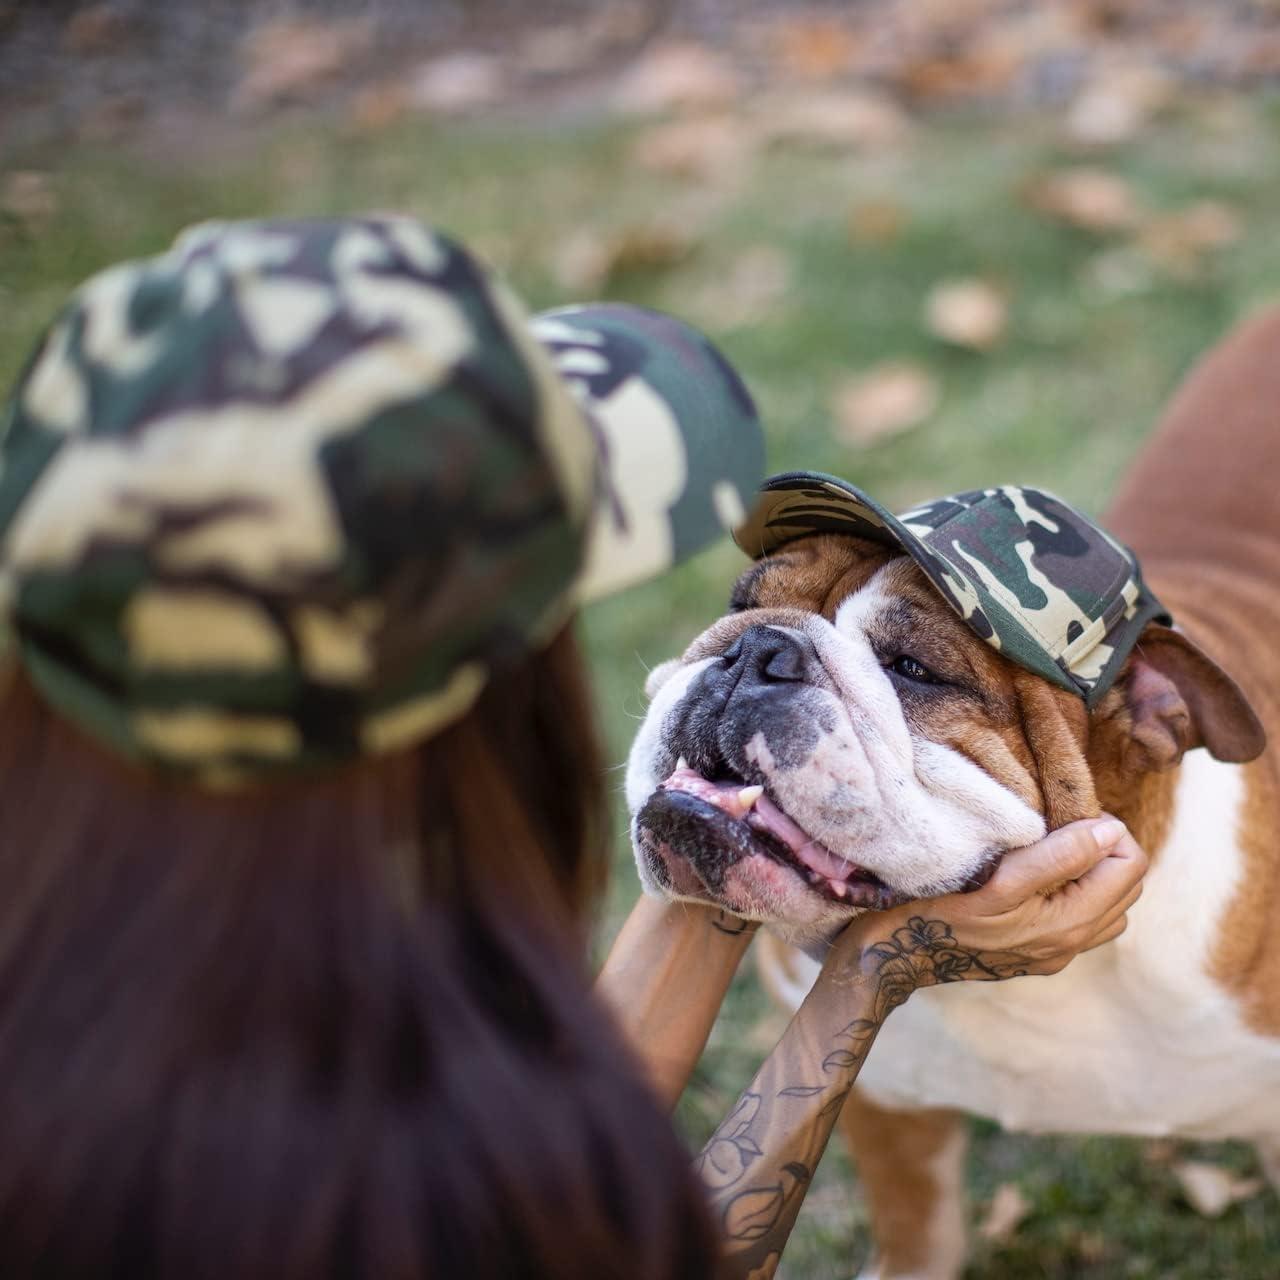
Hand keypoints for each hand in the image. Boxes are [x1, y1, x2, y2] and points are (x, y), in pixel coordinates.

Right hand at [824, 815, 1147, 1011]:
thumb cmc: (939, 910)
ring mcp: (1056, 953)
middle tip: (1057, 827)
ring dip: (1093, 871)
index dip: (1105, 830)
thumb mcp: (999, 881)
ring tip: (1051, 850)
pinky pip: (1084, 919)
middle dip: (1103, 848)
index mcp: (1069, 924)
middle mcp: (1071, 944)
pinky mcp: (1038, 955)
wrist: (895, 954)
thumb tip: (1109, 832)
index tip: (1065, 814)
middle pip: (1128, 884)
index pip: (1131, 865)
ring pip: (1110, 904)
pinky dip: (1077, 892)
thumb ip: (1058, 859)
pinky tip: (1039, 879)